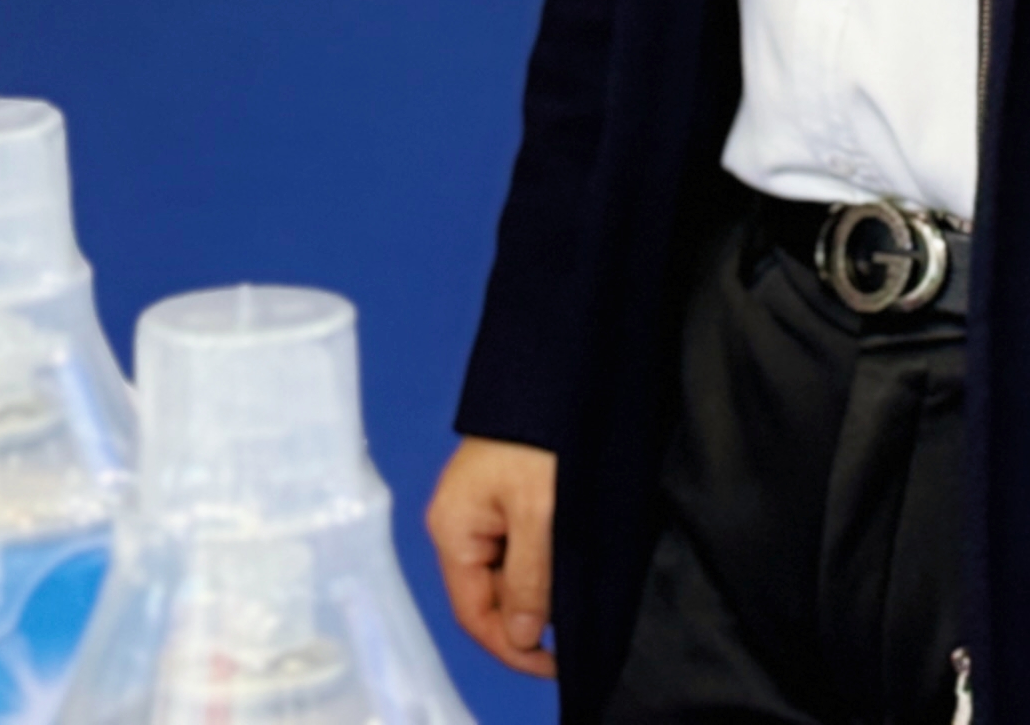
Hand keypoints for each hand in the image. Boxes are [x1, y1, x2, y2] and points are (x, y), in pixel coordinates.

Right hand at [427, 437, 558, 676]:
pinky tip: (568, 561)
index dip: (511, 646)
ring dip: (540, 589)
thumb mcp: (539, 512)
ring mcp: (481, 509)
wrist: (556, 368)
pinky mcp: (504, 495)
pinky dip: (544, 563)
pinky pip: (519, 547)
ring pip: (509, 573)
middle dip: (530, 616)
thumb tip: (523, 634)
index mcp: (453, 528)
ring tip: (576, 588)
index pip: (474, 611)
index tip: (554, 662)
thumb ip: (530, 578)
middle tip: (574, 625)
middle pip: (490, 595)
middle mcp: (459, 523)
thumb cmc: (540, 434)